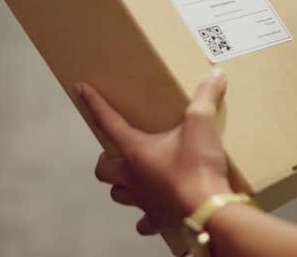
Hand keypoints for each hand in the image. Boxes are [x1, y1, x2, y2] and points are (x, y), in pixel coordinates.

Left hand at [78, 69, 232, 235]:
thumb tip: (216, 74)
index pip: (108, 121)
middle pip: (103, 169)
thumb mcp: (202, 124)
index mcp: (135, 151)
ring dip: (121, 185)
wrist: (209, 211)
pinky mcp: (158, 218)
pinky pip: (144, 222)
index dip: (94, 103)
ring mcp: (143, 201)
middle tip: (117, 150)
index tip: (81, 89)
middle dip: (106, 158)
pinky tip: (154, 209)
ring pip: (118, 194)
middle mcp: (132, 177)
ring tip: (134, 177)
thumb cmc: (198, 168)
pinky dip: (145, 216)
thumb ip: (206, 97)